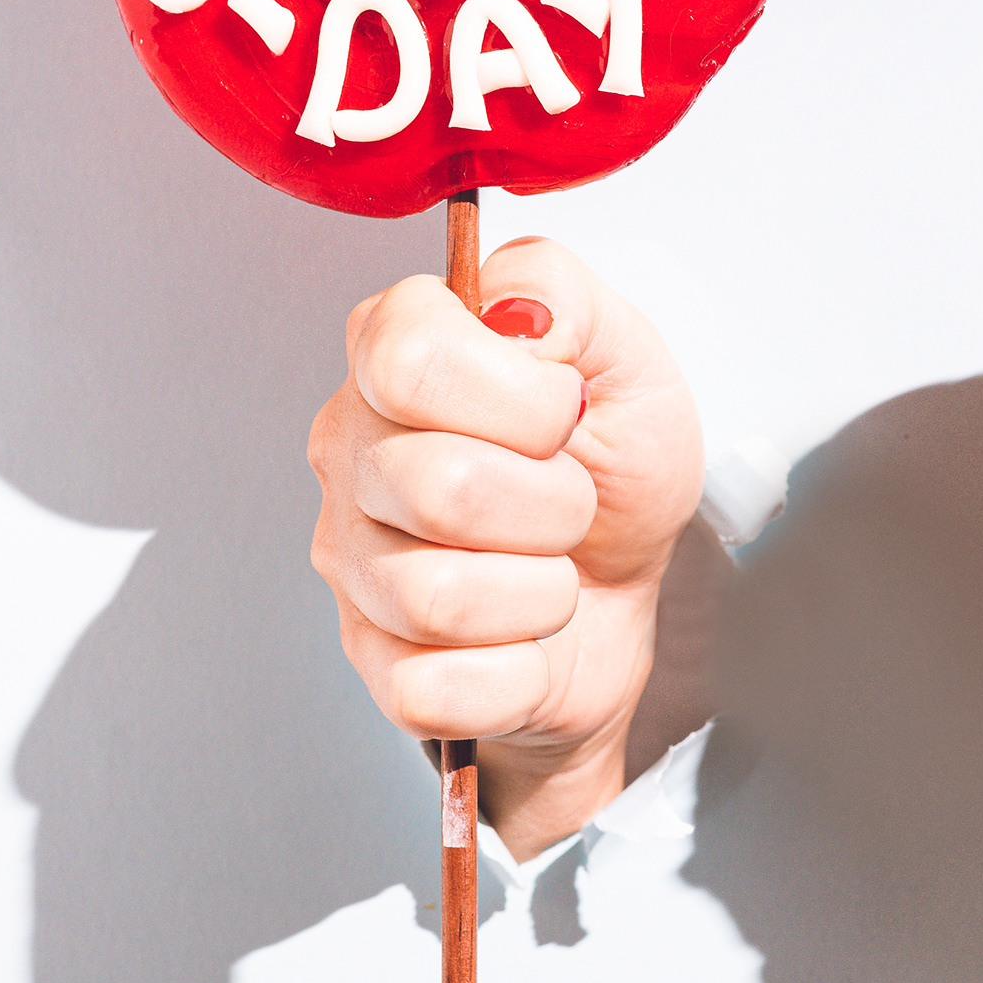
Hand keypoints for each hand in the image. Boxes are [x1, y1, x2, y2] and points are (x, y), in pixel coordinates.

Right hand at [309, 238, 702, 859]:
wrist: (627, 589)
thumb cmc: (612, 474)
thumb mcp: (624, 360)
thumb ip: (563, 297)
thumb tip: (518, 312)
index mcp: (394, 365)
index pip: (407, 353)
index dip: (517, 393)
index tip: (563, 410)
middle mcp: (355, 460)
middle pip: (440, 485)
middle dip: (552, 505)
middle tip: (569, 503)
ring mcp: (355, 568)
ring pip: (439, 596)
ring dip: (540, 592)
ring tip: (550, 569)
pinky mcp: (381, 668)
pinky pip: (439, 686)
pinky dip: (517, 673)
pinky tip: (525, 641)